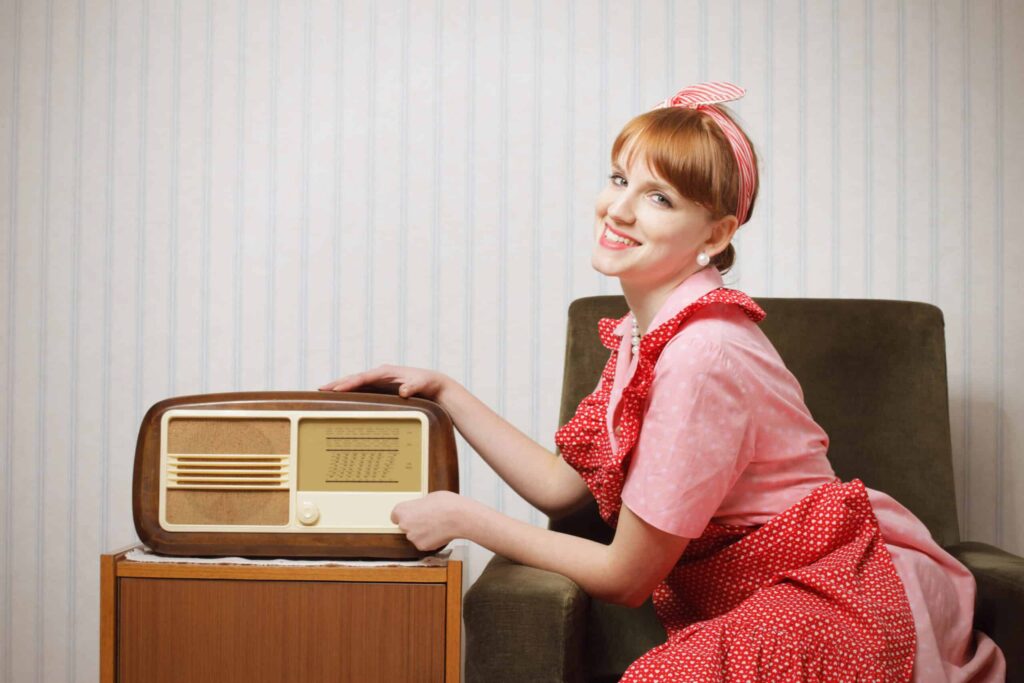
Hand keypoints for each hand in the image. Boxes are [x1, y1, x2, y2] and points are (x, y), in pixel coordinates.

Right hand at [319, 364, 448, 399]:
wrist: (433, 384)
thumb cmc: (426, 382)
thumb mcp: (421, 384)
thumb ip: (412, 387)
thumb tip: (403, 392)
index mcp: (386, 371)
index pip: (363, 377)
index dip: (349, 383)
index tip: (337, 389)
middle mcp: (379, 374)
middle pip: (354, 378)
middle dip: (338, 383)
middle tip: (321, 389)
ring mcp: (378, 380)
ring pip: (354, 382)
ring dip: (340, 386)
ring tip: (323, 392)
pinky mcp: (379, 387)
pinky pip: (360, 388)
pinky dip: (348, 391)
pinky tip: (339, 397)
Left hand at [390, 491, 469, 551]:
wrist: (458, 517)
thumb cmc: (446, 505)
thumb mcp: (429, 498)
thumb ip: (419, 506)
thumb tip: (421, 509)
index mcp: (402, 510)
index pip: (395, 516)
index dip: (405, 515)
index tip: (410, 514)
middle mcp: (404, 525)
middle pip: (405, 526)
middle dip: (415, 524)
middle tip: (427, 519)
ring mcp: (412, 537)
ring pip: (415, 535)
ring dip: (423, 532)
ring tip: (436, 525)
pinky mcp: (422, 546)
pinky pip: (424, 543)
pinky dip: (430, 540)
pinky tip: (439, 532)